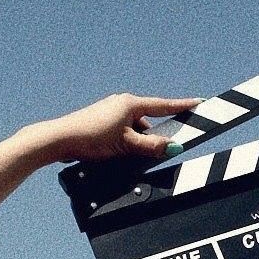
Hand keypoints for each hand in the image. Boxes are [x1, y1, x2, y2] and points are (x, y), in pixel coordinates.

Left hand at [37, 93, 202, 162]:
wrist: (60, 139)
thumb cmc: (92, 136)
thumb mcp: (127, 144)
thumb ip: (151, 146)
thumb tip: (171, 146)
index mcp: (130, 103)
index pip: (163, 105)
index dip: (182, 105)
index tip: (198, 102)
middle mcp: (121, 104)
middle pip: (149, 121)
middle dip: (154, 135)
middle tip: (156, 149)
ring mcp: (111, 112)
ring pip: (136, 128)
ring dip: (139, 141)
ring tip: (130, 155)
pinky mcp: (103, 122)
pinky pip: (125, 131)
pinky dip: (128, 141)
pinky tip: (121, 153)